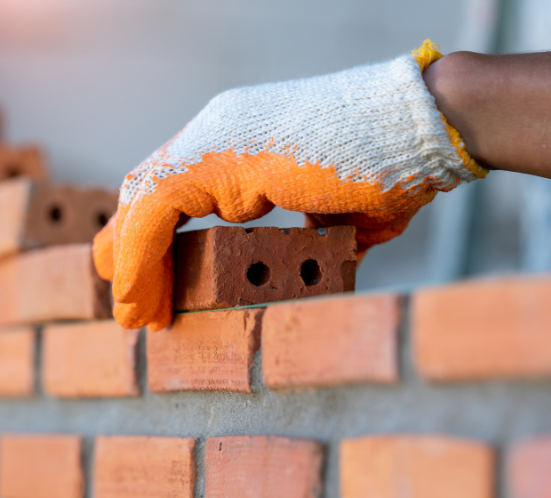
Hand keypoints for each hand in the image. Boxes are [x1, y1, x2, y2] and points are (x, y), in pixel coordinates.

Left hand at [94, 40, 485, 329]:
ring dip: (131, 264)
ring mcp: (216, 137)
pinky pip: (155, 212)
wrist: (422, 128)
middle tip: (127, 301)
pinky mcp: (220, 156)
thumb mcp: (341, 211)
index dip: (156, 234)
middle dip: (131, 248)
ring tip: (133, 316)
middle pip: (149, 189)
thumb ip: (319, 231)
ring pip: (143, 202)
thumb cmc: (394, 168)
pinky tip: (138, 300)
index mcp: (243, 139)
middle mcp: (219, 131)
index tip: (154, 279)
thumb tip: (324, 255)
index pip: (178, 186)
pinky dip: (139, 259)